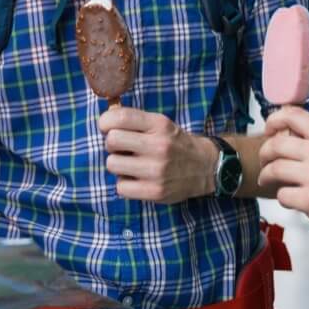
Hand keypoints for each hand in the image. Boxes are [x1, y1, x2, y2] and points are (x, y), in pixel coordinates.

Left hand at [98, 105, 216, 203]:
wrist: (204, 167)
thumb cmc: (175, 144)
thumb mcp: (160, 124)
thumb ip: (134, 120)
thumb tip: (104, 121)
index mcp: (159, 125)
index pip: (119, 117)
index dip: (105, 122)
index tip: (107, 128)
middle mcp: (159, 146)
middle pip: (111, 140)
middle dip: (112, 144)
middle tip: (122, 148)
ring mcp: (157, 170)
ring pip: (112, 164)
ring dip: (117, 165)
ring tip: (130, 164)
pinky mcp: (155, 192)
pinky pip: (120, 187)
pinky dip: (124, 184)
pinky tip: (136, 179)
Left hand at [258, 106, 308, 245]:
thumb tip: (288, 133)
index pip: (292, 114)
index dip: (273, 120)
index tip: (269, 130)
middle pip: (276, 143)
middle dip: (265, 153)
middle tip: (265, 162)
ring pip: (274, 169)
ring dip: (267, 176)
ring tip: (269, 181)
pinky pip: (282, 195)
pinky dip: (283, 198)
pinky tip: (292, 200)